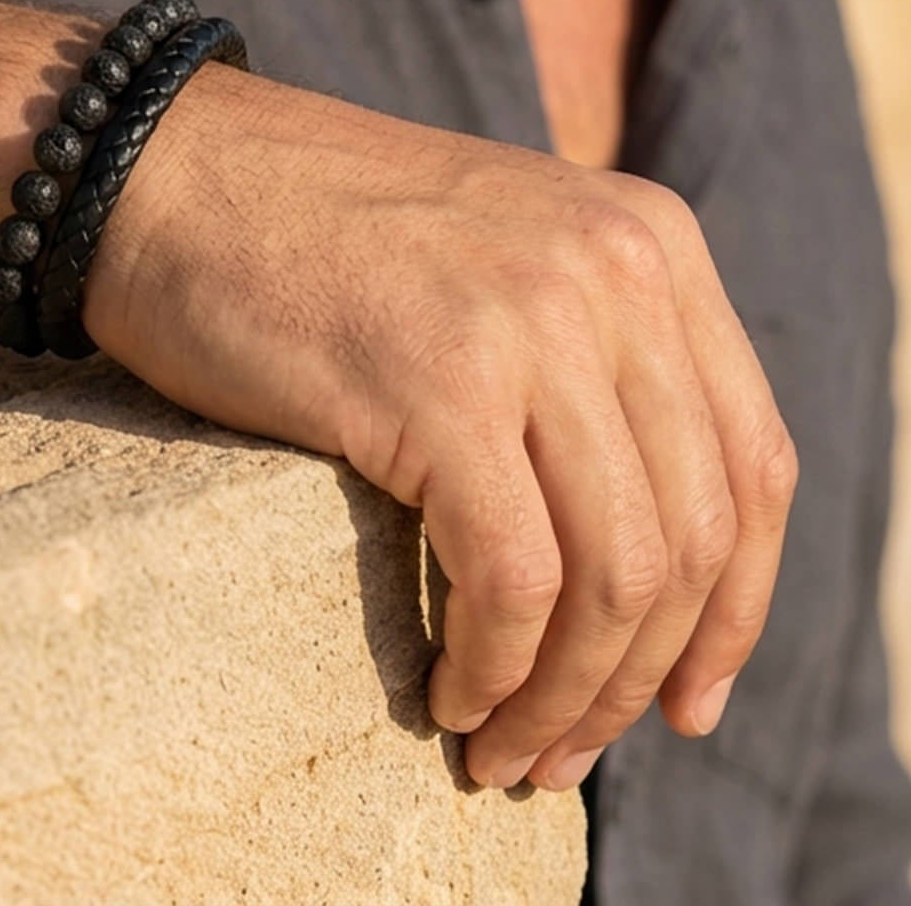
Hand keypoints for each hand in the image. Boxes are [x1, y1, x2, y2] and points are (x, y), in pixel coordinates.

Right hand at [85, 62, 796, 792]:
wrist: (167, 168)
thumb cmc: (312, 231)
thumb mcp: (506, 254)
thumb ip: (597, 357)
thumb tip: (653, 566)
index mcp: (650, 238)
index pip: (755, 462)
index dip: (738, 609)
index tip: (688, 701)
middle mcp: (614, 270)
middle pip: (694, 535)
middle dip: (640, 677)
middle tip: (569, 753)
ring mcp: (530, 321)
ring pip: (615, 576)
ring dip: (566, 697)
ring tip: (507, 753)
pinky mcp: (438, 383)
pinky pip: (513, 582)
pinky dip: (494, 669)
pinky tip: (450, 697)